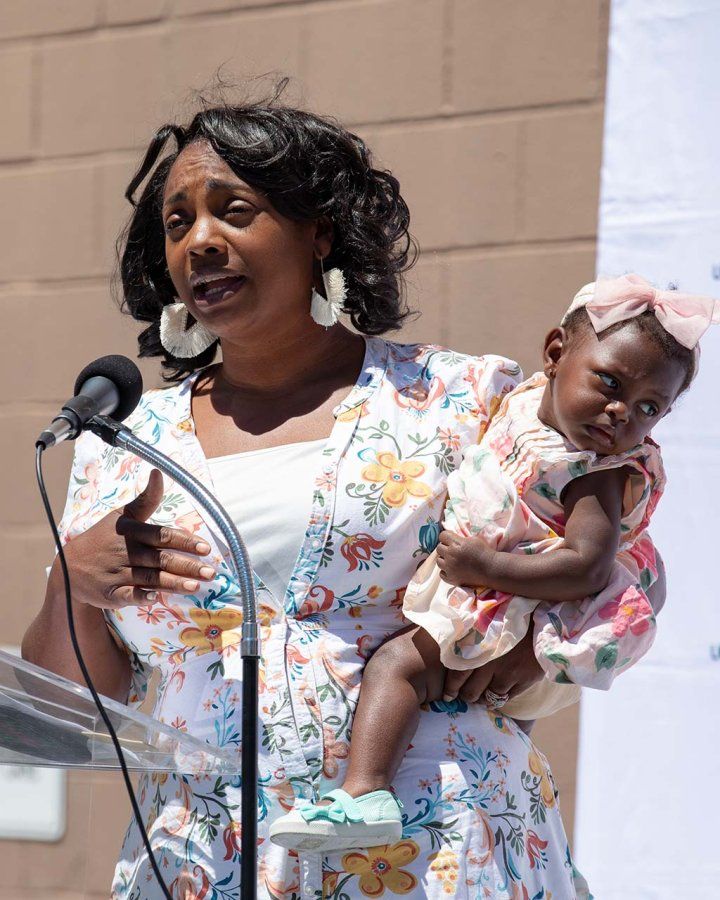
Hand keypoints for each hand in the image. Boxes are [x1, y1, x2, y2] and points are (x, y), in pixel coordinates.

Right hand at [53, 469, 214, 609]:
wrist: (70, 566)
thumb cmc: (104, 538)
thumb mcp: (122, 515)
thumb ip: (146, 498)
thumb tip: (158, 473)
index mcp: (132, 531)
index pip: (162, 535)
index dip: (184, 541)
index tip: (205, 548)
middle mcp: (126, 552)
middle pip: (161, 559)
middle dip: (187, 566)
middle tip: (210, 573)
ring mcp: (117, 573)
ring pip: (150, 578)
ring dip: (173, 583)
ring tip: (195, 587)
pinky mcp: (111, 593)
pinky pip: (128, 595)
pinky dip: (141, 596)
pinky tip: (155, 598)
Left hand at [437, 530, 494, 586]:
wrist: (491, 569)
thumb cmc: (484, 552)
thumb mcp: (473, 539)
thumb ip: (460, 538)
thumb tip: (451, 537)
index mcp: (456, 544)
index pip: (442, 536)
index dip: (447, 537)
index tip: (451, 540)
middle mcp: (451, 555)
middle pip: (439, 548)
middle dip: (445, 548)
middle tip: (454, 550)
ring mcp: (450, 568)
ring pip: (438, 561)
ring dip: (444, 559)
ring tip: (453, 560)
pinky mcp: (451, 578)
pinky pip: (441, 573)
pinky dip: (446, 571)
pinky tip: (453, 569)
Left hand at [442, 627, 543, 704]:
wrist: (543, 620)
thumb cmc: (509, 618)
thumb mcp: (485, 623)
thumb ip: (470, 638)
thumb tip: (450, 649)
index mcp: (478, 647)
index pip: (457, 675)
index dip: (451, 688)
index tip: (447, 695)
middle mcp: (490, 662)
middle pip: (471, 691)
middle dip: (466, 696)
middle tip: (464, 696)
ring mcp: (508, 673)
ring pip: (488, 698)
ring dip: (482, 700)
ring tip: (480, 697)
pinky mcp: (524, 680)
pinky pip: (506, 697)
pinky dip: (499, 698)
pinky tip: (497, 694)